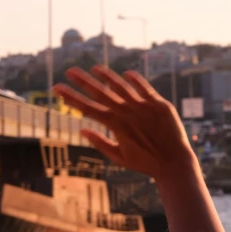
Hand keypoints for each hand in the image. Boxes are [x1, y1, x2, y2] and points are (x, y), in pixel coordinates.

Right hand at [54, 67, 195, 179]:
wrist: (174, 162)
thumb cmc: (145, 163)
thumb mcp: (119, 157)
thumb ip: (100, 142)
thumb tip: (81, 130)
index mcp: (115, 125)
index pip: (87, 107)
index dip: (71, 97)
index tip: (57, 88)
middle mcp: (127, 112)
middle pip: (101, 93)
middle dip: (82, 81)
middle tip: (69, 71)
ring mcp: (144, 106)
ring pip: (122, 86)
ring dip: (107, 76)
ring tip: (94, 68)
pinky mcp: (159, 104)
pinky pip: (145, 88)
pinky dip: (135, 80)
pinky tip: (126, 73)